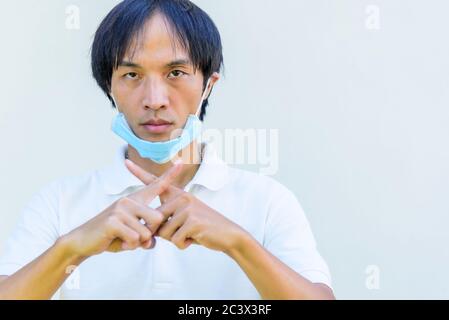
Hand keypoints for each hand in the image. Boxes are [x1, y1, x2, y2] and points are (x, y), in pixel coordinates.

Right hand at [62, 162, 182, 257]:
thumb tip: (151, 242)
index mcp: (136, 200)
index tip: (181, 162)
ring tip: (125, 239)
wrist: (84, 241)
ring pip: (146, 232)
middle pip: (158, 218)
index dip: (170, 175)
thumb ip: (146, 237)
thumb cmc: (112, 236)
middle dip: (151, 233)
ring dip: (138, 242)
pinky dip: (130, 245)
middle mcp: (129, 200)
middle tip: (136, 237)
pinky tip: (119, 242)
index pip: (156, 185)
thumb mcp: (133, 235)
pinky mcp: (113, 220)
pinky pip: (135, 238)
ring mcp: (121, 209)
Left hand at [125, 159, 246, 251]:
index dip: (139, 173)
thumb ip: (169, 218)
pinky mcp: (192, 221)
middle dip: (166, 233)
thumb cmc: (204, 229)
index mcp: (179, 195)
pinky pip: (175, 240)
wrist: (228, 234)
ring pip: (164, 232)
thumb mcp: (186, 218)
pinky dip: (183, 244)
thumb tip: (151, 227)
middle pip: (156, 220)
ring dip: (176, 239)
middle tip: (186, 231)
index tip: (126, 161)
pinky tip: (195, 238)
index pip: (157, 183)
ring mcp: (187, 208)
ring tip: (192, 233)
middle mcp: (182, 197)